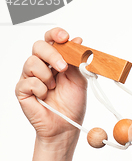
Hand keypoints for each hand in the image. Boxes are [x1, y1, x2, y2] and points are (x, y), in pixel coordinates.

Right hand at [15, 27, 86, 147]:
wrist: (66, 126)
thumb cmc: (72, 104)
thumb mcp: (79, 80)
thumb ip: (77, 62)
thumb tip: (78, 40)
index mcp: (56, 61)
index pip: (52, 40)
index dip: (56, 34)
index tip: (65, 37)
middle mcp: (41, 66)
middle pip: (38, 46)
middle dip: (52, 54)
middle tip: (63, 67)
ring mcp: (30, 77)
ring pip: (31, 62)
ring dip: (47, 75)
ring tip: (54, 87)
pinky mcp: (22, 90)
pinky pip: (28, 81)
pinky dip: (40, 88)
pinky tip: (45, 96)